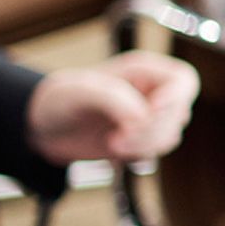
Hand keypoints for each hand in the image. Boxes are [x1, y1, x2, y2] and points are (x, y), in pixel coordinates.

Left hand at [25, 51, 197, 165]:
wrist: (42, 128)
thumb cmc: (59, 99)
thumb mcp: (81, 91)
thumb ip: (114, 99)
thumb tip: (141, 119)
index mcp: (143, 70)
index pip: (181, 81)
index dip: (175, 97)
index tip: (151, 112)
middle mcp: (152, 92)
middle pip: (178, 113)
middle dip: (149, 130)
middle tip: (116, 138)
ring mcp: (149, 118)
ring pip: (169, 135)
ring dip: (142, 145)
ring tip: (112, 144)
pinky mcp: (141, 140)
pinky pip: (155, 151)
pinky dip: (137, 155)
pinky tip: (113, 151)